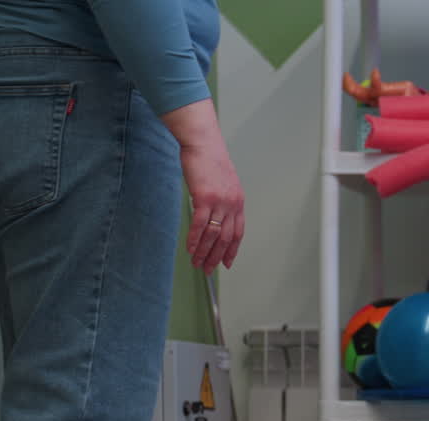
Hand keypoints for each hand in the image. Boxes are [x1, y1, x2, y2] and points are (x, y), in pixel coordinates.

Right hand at [161, 99, 244, 273]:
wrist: (203, 143)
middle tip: (207, 269)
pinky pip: (200, 225)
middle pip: (226, 238)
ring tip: (197, 263)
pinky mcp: (205, 198)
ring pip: (213, 235)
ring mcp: (220, 202)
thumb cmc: (209, 160)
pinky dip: (195, 239)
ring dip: (204, 252)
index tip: (227, 263)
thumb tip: (213, 216)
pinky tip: (190, 249)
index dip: (232, 250)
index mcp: (238, 202)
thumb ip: (221, 201)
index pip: (238, 232)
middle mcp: (233, 204)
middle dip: (217, 257)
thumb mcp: (222, 183)